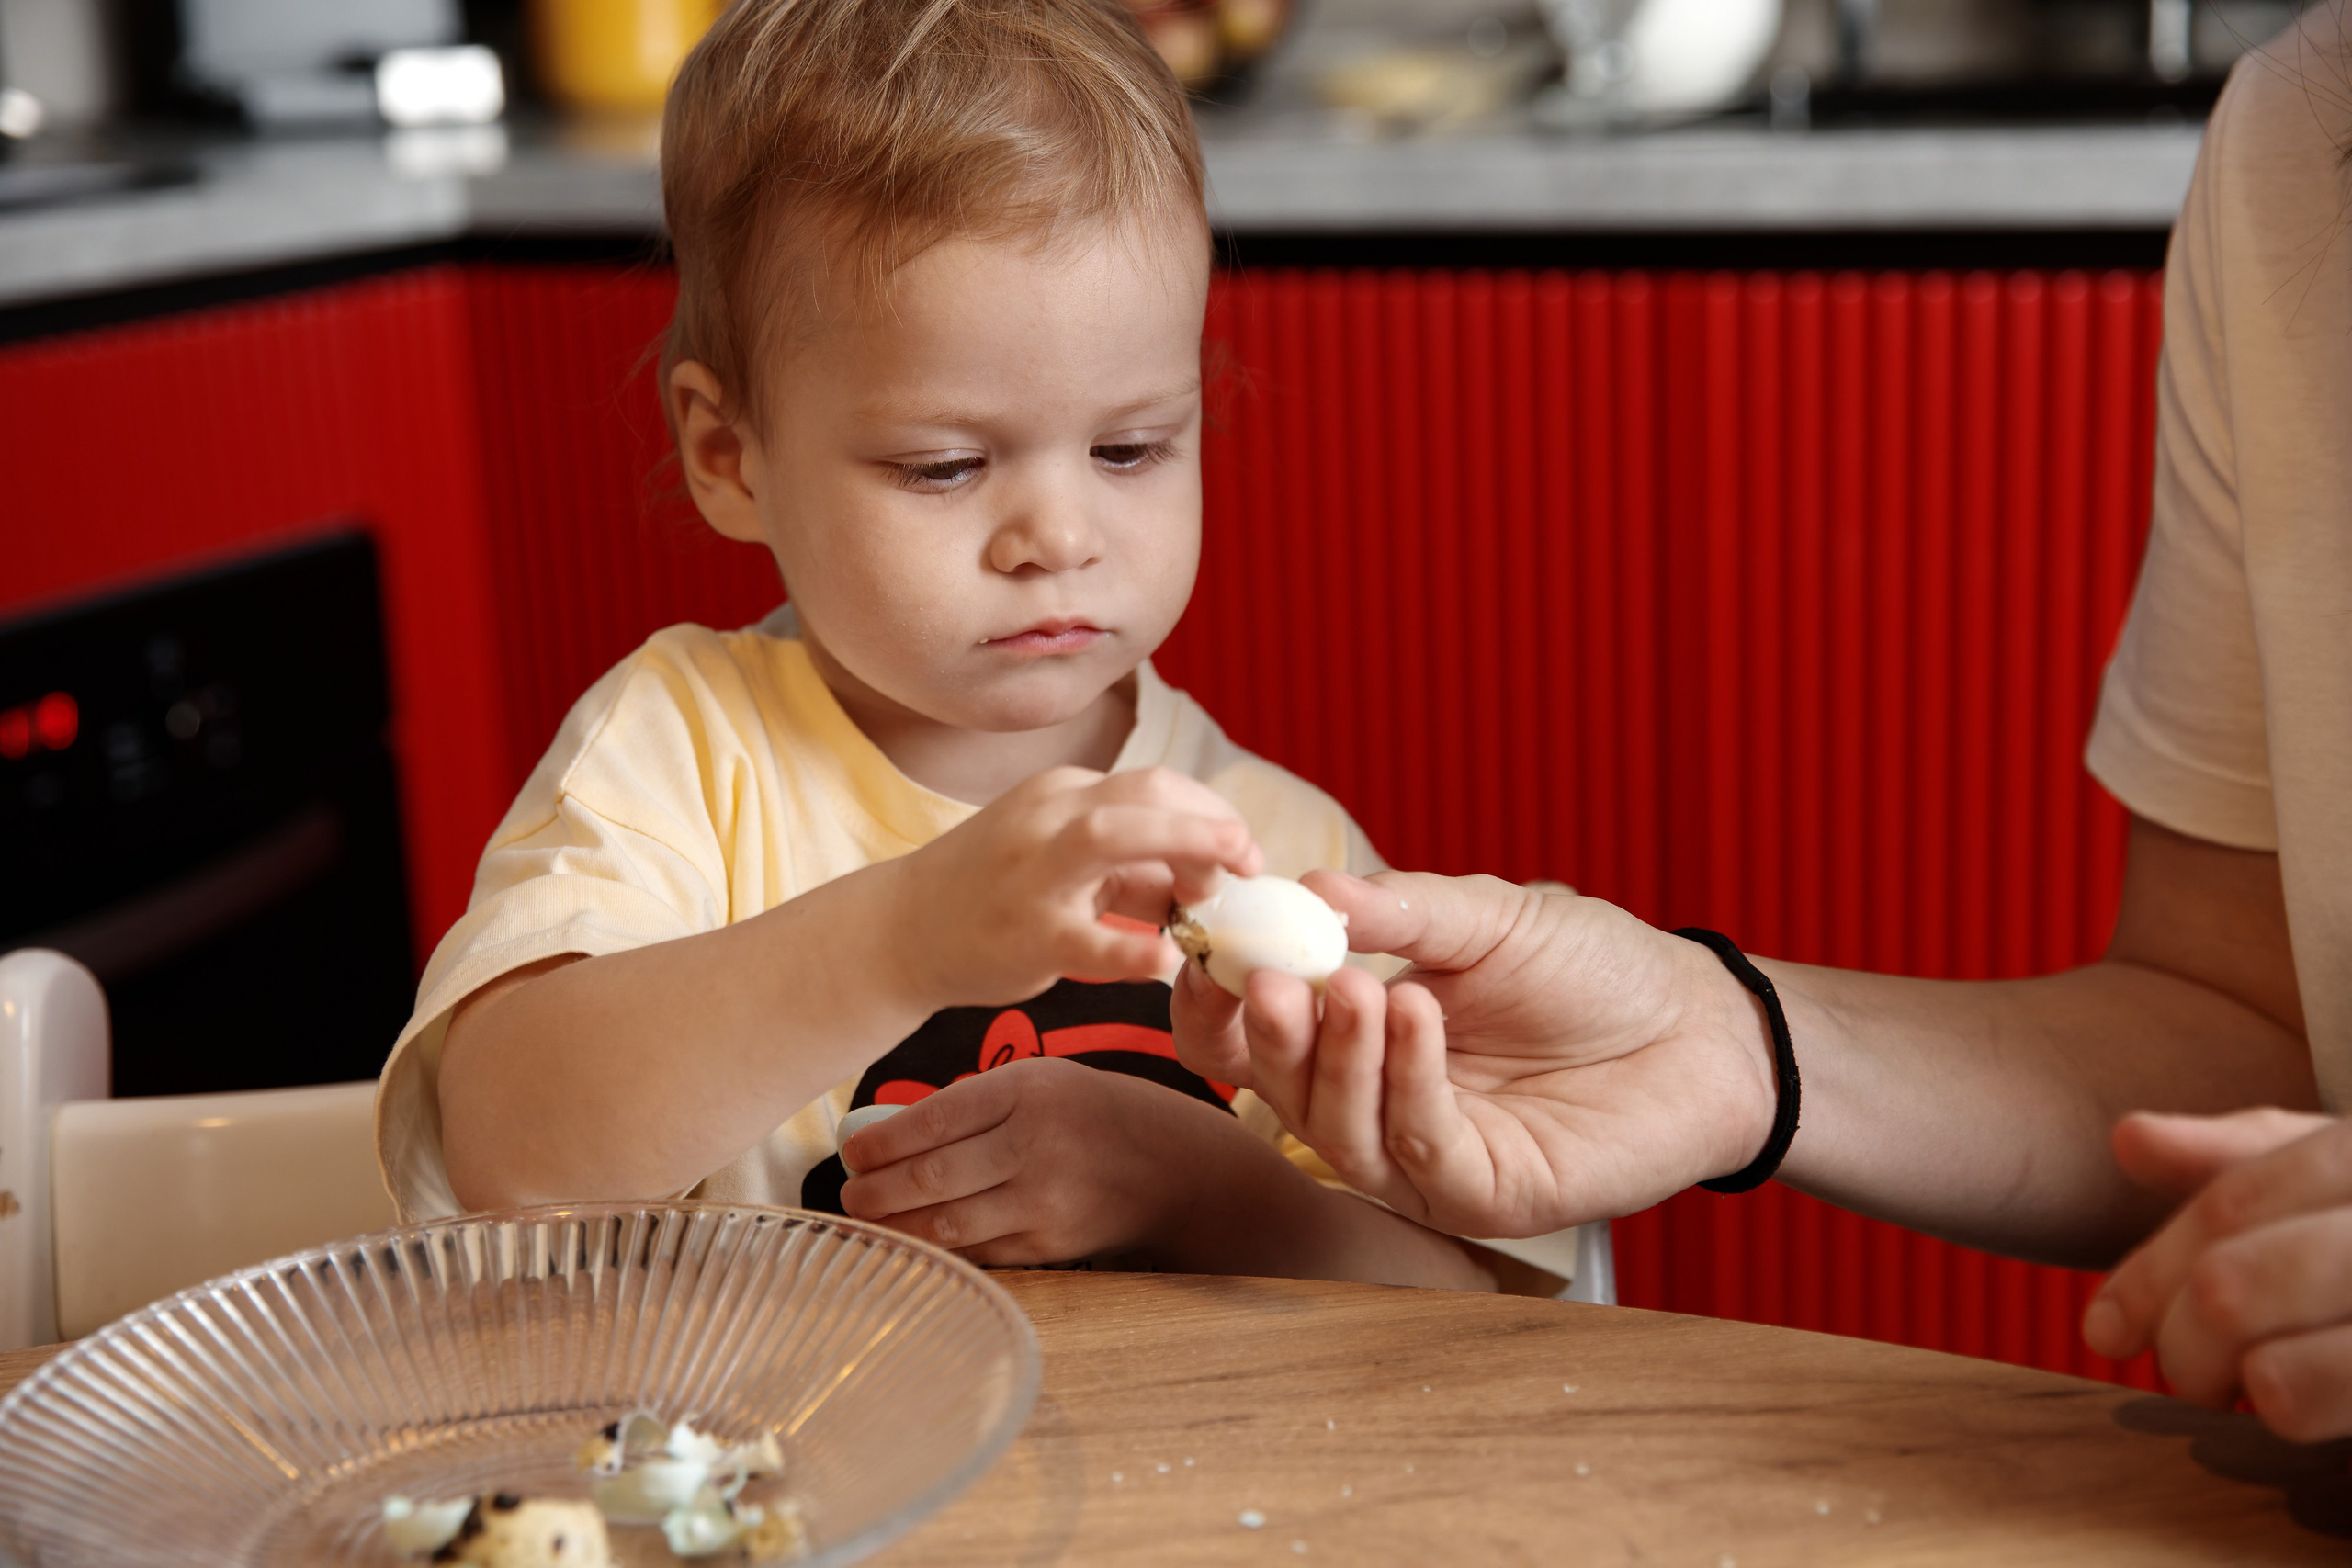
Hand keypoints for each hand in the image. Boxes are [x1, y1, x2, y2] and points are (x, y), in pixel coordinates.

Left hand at [837, 1056, 1268, 1265]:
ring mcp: (1045, 1200)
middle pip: (933, 1177)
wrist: (1173, 1165)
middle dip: (877, 1191)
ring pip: (948, 1224)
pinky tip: (910, 1243)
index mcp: (1028, 1092)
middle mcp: (1037, 1145)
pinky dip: (937, 1250)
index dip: (882, 1143)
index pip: (936, 1119)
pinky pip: (978, 1251)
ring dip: (895, 1228)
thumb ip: (974, 1105)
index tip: (851, 1153)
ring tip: (867, 1221)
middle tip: (848, 1194)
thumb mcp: (1042, 1083)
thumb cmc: (1090, 1114)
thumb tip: (888, 1136)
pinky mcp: (1050, 1244)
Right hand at [889, 766, 1261, 1010]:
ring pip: (1112, 836)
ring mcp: (1032, 874)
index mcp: (1062, 794)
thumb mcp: (1060, 861)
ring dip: (1185, 846)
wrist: (899, 931)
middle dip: (1210, 820)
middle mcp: (1047, 818)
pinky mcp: (1024, 936)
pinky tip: (1167, 961)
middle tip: (1253, 860)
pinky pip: (1086, 938)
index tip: (1239, 854)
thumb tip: (1205, 882)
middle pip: (1144, 792)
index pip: (1153, 785)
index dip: (1208, 813)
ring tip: (1227, 882)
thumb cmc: (993, 895)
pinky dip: (1133, 948)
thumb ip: (1131, 868)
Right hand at [1170, 869, 1777, 1239]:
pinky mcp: (1478, 1196)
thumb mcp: (1485, 918)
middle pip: (1274, 1090)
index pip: (1250, 1036)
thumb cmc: (1593, 969)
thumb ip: (1400, 914)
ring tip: (1355, 986)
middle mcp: (1372, 1105)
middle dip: (1268, 1034)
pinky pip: (1417, 1146)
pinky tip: (1418, 1012)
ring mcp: (1421, 1159)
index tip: (1208, 942)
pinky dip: (1408, 1078)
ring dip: (1335, 1057)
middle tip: (1272, 977)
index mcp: (1354, 1036)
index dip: (1215, 1000)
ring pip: (1335, 1130)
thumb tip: (1308, 888)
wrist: (1699, 1024)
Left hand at [2083, 1108, 2351, 1438]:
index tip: (2103, 1330)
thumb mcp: (2340, 1175)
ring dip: (2240, 1390)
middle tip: (2190, 1372)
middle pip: (2234, 1288)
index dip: (2148, 1274)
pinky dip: (2303, 1410)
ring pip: (2276, 1372)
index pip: (2226, 1208)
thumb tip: (2127, 1139)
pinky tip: (2302, 1401)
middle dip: (2184, 1343)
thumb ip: (2241, 1158)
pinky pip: (2322, 1399)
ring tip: (2247, 1388)